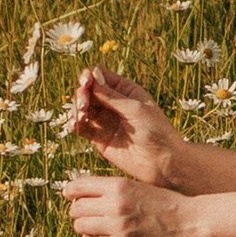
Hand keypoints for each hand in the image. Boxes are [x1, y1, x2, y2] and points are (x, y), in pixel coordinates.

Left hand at [65, 167, 198, 236]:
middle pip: (76, 208)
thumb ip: (113, 190)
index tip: (71, 196)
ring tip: (94, 226)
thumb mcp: (138, 186)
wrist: (189, 220)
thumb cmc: (164, 202)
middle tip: (86, 214)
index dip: (70, 192)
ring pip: (80, 226)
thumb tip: (83, 196)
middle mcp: (115, 204)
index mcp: (118, 185)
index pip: (78, 186)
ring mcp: (118, 225)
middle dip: (77, 211)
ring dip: (83, 226)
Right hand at [66, 65, 183, 183]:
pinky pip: (82, 127)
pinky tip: (74, 126)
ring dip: (75, 110)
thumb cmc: (156, 131)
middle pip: (87, 91)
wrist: (162, 162)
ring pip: (81, 108)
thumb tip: (92, 74)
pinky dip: (74, 124)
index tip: (85, 83)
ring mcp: (105, 120)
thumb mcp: (134, 109)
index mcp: (124, 90)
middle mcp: (112, 103)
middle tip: (84, 106)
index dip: (88, 76)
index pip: (99, 76)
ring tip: (80, 118)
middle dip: (81, 95)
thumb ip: (111, 96)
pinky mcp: (99, 138)